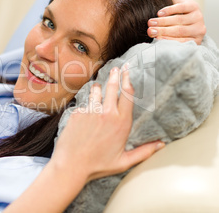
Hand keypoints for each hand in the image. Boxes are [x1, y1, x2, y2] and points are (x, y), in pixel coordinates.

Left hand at [50, 65, 164, 186]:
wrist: (71, 165)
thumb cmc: (98, 165)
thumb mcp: (124, 161)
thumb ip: (144, 151)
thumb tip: (162, 144)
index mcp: (121, 122)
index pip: (128, 94)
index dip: (128, 80)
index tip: (128, 70)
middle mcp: (106, 113)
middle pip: (113, 87)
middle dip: (116, 75)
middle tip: (117, 68)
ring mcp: (90, 111)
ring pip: (96, 92)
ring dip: (99, 87)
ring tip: (99, 86)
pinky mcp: (77, 113)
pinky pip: (84, 104)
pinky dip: (86, 105)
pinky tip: (85, 113)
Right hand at [147, 0, 205, 44]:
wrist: (182, 12)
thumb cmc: (174, 29)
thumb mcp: (173, 37)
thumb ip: (167, 39)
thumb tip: (155, 41)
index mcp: (195, 40)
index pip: (182, 41)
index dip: (168, 40)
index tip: (156, 38)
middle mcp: (200, 30)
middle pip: (180, 31)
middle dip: (163, 31)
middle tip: (150, 31)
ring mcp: (198, 17)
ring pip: (179, 20)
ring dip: (163, 21)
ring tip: (151, 22)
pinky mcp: (194, 6)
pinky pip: (181, 8)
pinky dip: (168, 10)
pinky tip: (159, 13)